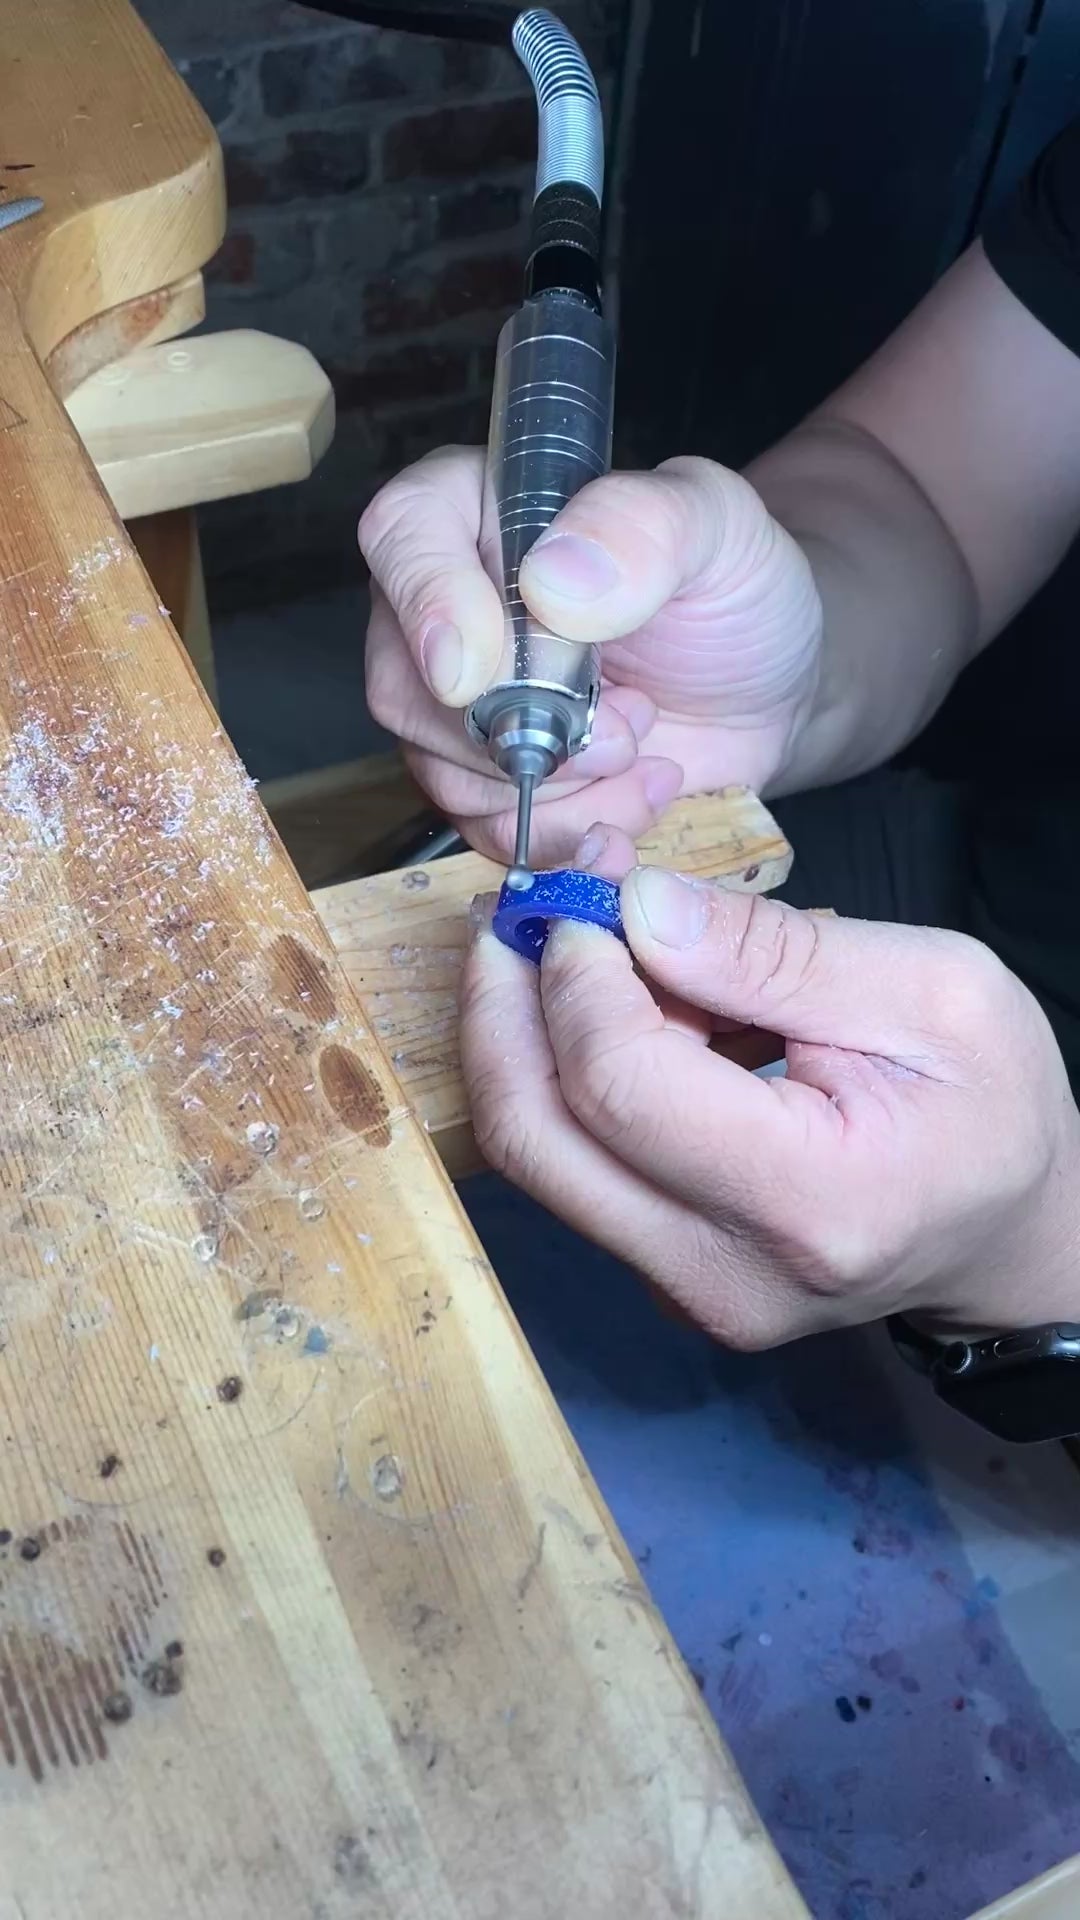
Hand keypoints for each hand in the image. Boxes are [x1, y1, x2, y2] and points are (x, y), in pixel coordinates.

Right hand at [359, 448, 821, 863]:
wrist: (767, 687)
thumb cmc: (733, 588)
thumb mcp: (718, 526)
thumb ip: (641, 528)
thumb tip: (552, 582)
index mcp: (480, 510)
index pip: (401, 536)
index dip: (427, 605)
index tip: (476, 671)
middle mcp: (448, 607)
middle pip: (406, 685)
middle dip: (523, 730)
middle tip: (624, 724)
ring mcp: (461, 705)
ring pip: (445, 773)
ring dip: (561, 789)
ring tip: (643, 748)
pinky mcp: (493, 783)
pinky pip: (488, 833)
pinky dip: (570, 833)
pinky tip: (634, 801)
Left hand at [460, 830, 1079, 1345]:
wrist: (1007, 1231)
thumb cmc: (990, 1107)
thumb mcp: (932, 988)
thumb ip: (775, 951)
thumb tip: (636, 909)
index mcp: (811, 1204)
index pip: (622, 1089)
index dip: (578, 976)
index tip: (587, 892)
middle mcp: (723, 1275)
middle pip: (536, 1139)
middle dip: (501, 1007)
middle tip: (518, 911)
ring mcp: (681, 1294)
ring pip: (538, 1155)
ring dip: (529, 1035)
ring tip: (577, 945)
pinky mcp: (658, 1278)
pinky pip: (574, 1168)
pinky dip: (568, 1075)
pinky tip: (618, 1010)